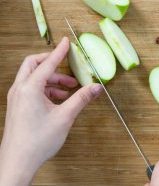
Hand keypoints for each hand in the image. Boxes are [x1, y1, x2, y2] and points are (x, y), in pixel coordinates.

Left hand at [0, 37, 102, 184]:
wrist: (18, 161)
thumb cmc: (38, 141)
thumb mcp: (65, 117)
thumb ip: (81, 99)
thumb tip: (97, 87)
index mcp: (30, 88)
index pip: (47, 63)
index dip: (59, 52)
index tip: (67, 42)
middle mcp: (20, 90)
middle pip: (33, 64)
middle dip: (51, 62)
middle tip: (67, 65)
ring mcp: (16, 98)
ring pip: (32, 78)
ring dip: (51, 79)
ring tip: (69, 89)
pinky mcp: (17, 107)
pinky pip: (30, 89)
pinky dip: (45, 89)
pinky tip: (59, 100)